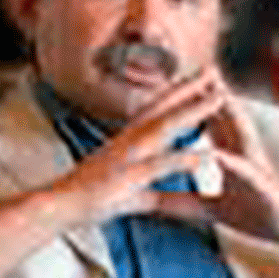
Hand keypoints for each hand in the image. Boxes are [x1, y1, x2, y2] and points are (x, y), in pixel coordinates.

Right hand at [41, 67, 225, 232]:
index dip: (179, 93)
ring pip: (165, 126)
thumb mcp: (130, 195)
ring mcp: (128, 156)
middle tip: (213, 69)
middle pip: (164, 107)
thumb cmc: (89, 199)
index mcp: (129, 142)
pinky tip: (204, 155)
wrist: (60, 208)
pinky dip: (183, 159)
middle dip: (189, 87)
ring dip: (192, 111)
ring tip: (218, 98)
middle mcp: (129, 141)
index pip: (157, 110)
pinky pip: (160, 165)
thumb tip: (163, 199)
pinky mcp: (128, 176)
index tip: (200, 79)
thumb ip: (151, 193)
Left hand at [172, 69, 278, 263]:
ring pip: (240, 133)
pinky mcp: (262, 187)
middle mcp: (242, 153)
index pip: (208, 120)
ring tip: (214, 92)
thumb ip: (181, 200)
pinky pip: (246, 172)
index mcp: (229, 153)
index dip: (189, 101)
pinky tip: (218, 154)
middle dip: (209, 92)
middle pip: (224, 116)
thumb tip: (153, 200)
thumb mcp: (209, 209)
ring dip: (229, 113)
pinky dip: (232, 162)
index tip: (169, 82)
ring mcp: (253, 166)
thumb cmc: (255, 216)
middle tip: (194, 67)